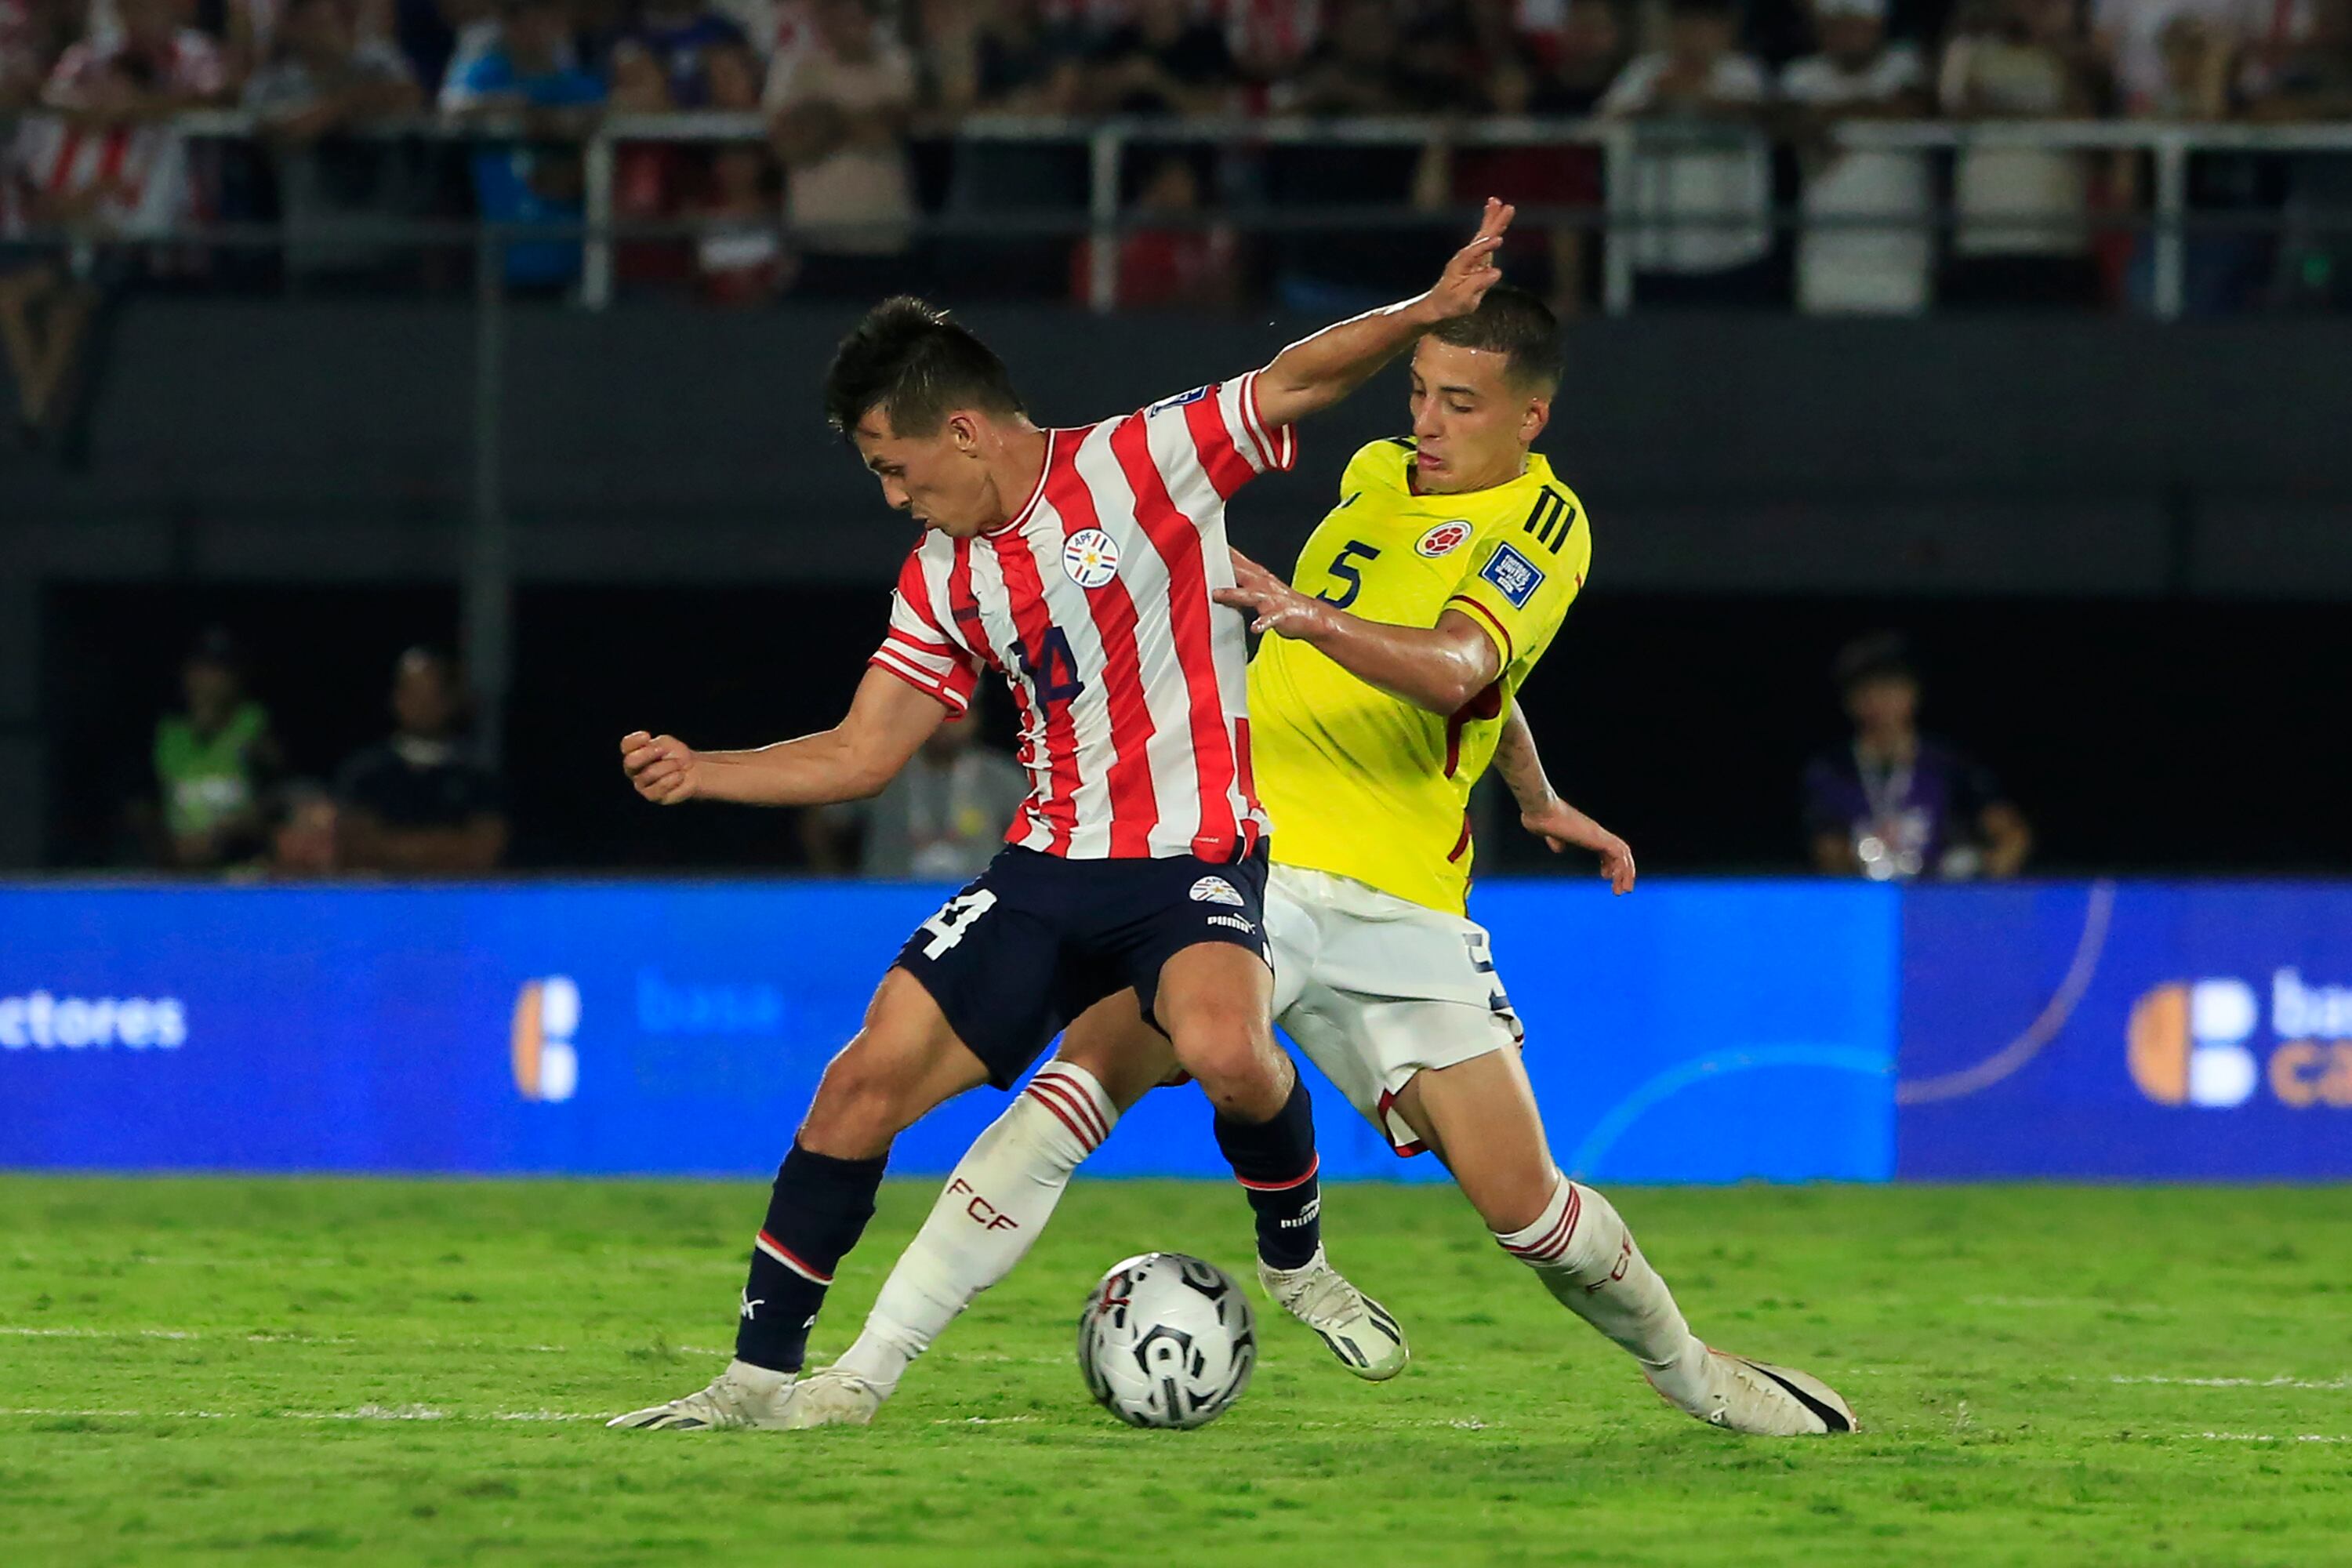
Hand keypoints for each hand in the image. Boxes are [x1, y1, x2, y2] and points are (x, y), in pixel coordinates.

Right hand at [621, 731, 701, 804]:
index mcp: (633, 754)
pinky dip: (675, 778)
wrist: (693, 771)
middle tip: (663, 751)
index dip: (634, 740)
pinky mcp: (652, 796)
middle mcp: (633, 771)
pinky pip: (661, 786)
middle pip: (630, 762)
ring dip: (670, 765)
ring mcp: (641, 785)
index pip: (626, 746)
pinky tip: (680, 776)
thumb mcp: (667, 743)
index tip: (647, 736)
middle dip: (649, 753)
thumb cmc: (676, 755)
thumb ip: (656, 744)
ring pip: (650, 773)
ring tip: (679, 765)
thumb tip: (652, 749)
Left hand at [1213, 549, 1330, 638]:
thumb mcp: (1260, 590)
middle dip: (1223, 568)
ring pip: (1250, 595)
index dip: (1221, 553)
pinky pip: (1271, 619)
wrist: (1312, 616)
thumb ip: (1240, 585)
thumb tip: (1217, 581)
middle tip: (1201, 563)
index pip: (1237, 561)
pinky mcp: (1281, 615)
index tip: (1202, 544)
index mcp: (1259, 577)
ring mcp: (1273, 599)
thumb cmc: (1282, 603)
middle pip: (1240, 573)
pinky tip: (1255, 627)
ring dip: (1233, 594)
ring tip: (1217, 594)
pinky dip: (1263, 623)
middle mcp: (1264, 584)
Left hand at [1421, 196, 1513, 321]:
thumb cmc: (1450, 303)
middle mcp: (1466, 256)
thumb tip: (1496, 272)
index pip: (1475, 254)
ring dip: (1492, 218)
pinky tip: (1494, 213)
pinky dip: (1491, 225)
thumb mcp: (1463, 300)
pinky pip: (1486, 238)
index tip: (1499, 241)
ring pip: (1483, 234)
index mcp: (1460, 266)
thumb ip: (1478, 285)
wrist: (1439, 303)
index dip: (1486, 247)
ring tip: (1497, 202)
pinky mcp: (1477, 256)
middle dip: (1492, 223)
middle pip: (1481, 237)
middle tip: (1505, 208)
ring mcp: (1472, 255)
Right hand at [1522, 797, 1635, 894]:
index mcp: (1586, 831)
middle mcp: (1595, 832)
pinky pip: (1619, 854)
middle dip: (1622, 870)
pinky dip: (1622, 869)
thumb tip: (1559, 848)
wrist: (1541, 810)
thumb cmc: (1540, 819)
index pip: (1606, 847)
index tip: (1605, 876)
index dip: (1609, 862)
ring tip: (1624, 891)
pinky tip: (1616, 881)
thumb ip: (1556, 840)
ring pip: (1623, 853)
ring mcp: (1598, 834)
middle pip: (1619, 850)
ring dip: (1626, 873)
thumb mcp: (1549, 834)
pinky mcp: (1599, 837)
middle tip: (1622, 889)